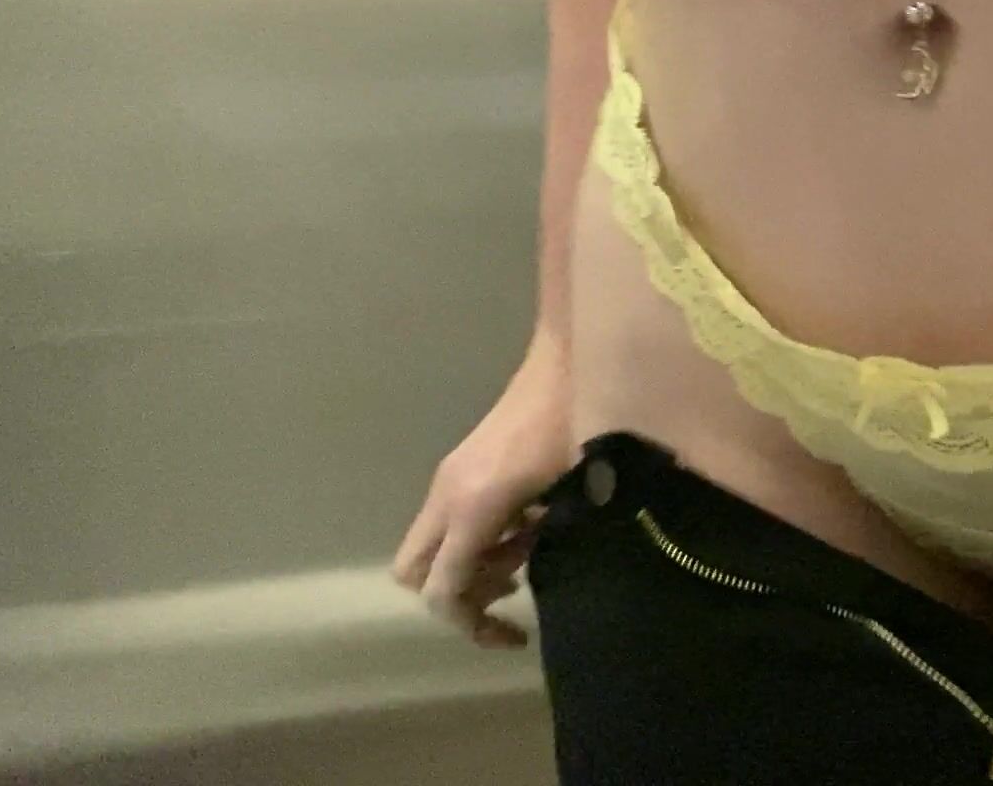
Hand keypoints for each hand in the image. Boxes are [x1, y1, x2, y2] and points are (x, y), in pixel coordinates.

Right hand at [393, 327, 574, 649]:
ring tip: (528, 555)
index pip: (442, 591)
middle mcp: (447, 494)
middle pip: (414, 573)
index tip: (515, 634)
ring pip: (431, 547)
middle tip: (512, 593)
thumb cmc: (577, 422)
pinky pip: (450, 522)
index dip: (471, 624)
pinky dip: (476, 541)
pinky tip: (526, 528)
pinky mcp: (463, 466)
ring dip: (470, 567)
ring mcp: (450, 477)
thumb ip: (540, 544)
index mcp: (471, 506)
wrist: (572, 358)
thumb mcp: (572, 491)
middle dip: (458, 597)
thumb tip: (529, 582)